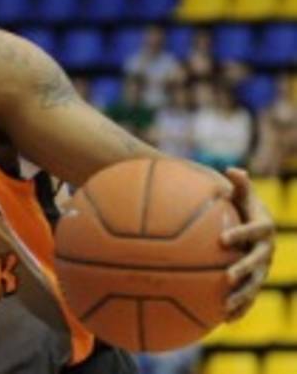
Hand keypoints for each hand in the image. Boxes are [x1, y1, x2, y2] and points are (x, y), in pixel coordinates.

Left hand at [219, 167, 275, 320]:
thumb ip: (239, 185)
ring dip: (242, 296)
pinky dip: (240, 309)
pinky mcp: (257, 280)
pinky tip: (224, 321)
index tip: (222, 240)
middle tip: (227, 276)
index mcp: (264, 227)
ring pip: (256, 284)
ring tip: (225, 305)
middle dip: (244, 270)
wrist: (256, 226)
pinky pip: (250, 297)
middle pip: (258, 262)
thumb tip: (233, 170)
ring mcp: (264, 267)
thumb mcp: (242, 194)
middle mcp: (267, 249)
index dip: (241, 235)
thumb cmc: (242, 205)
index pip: (254, 231)